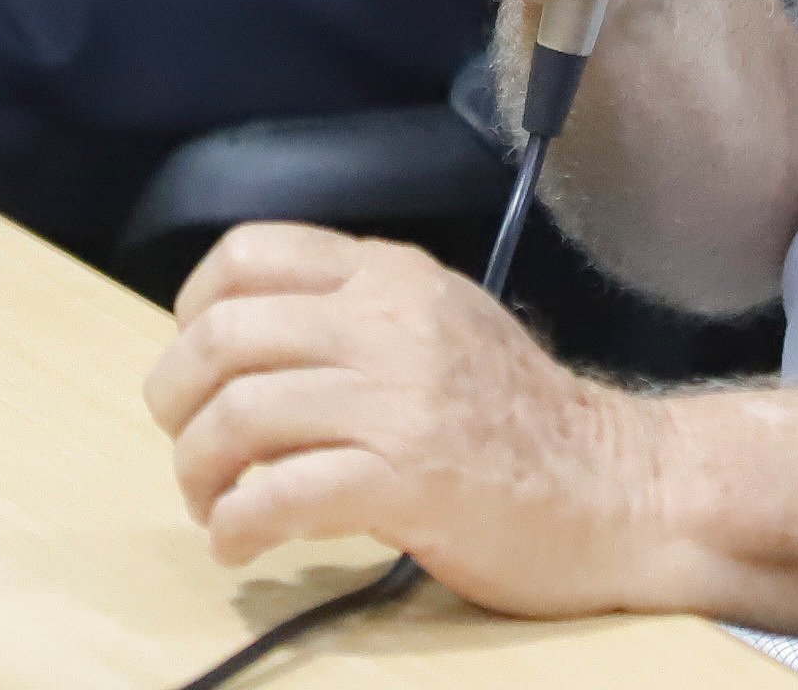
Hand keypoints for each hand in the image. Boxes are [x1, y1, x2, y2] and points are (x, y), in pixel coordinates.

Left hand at [146, 224, 691, 615]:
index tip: (193, 362)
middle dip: (175, 396)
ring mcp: (399, 400)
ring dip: (198, 470)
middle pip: (224, 335)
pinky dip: (238, 525)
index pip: (249, 254)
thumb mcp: (442, 323)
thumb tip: (248, 343)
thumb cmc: (527, 422)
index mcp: (390, 276)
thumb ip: (357, 315)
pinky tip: (239, 544)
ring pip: (240, 414)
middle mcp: (389, 322)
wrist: (622, 491)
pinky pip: (281, 495)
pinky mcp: (408, 479)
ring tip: (210, 505)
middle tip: (184, 442)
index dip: (193, 309)